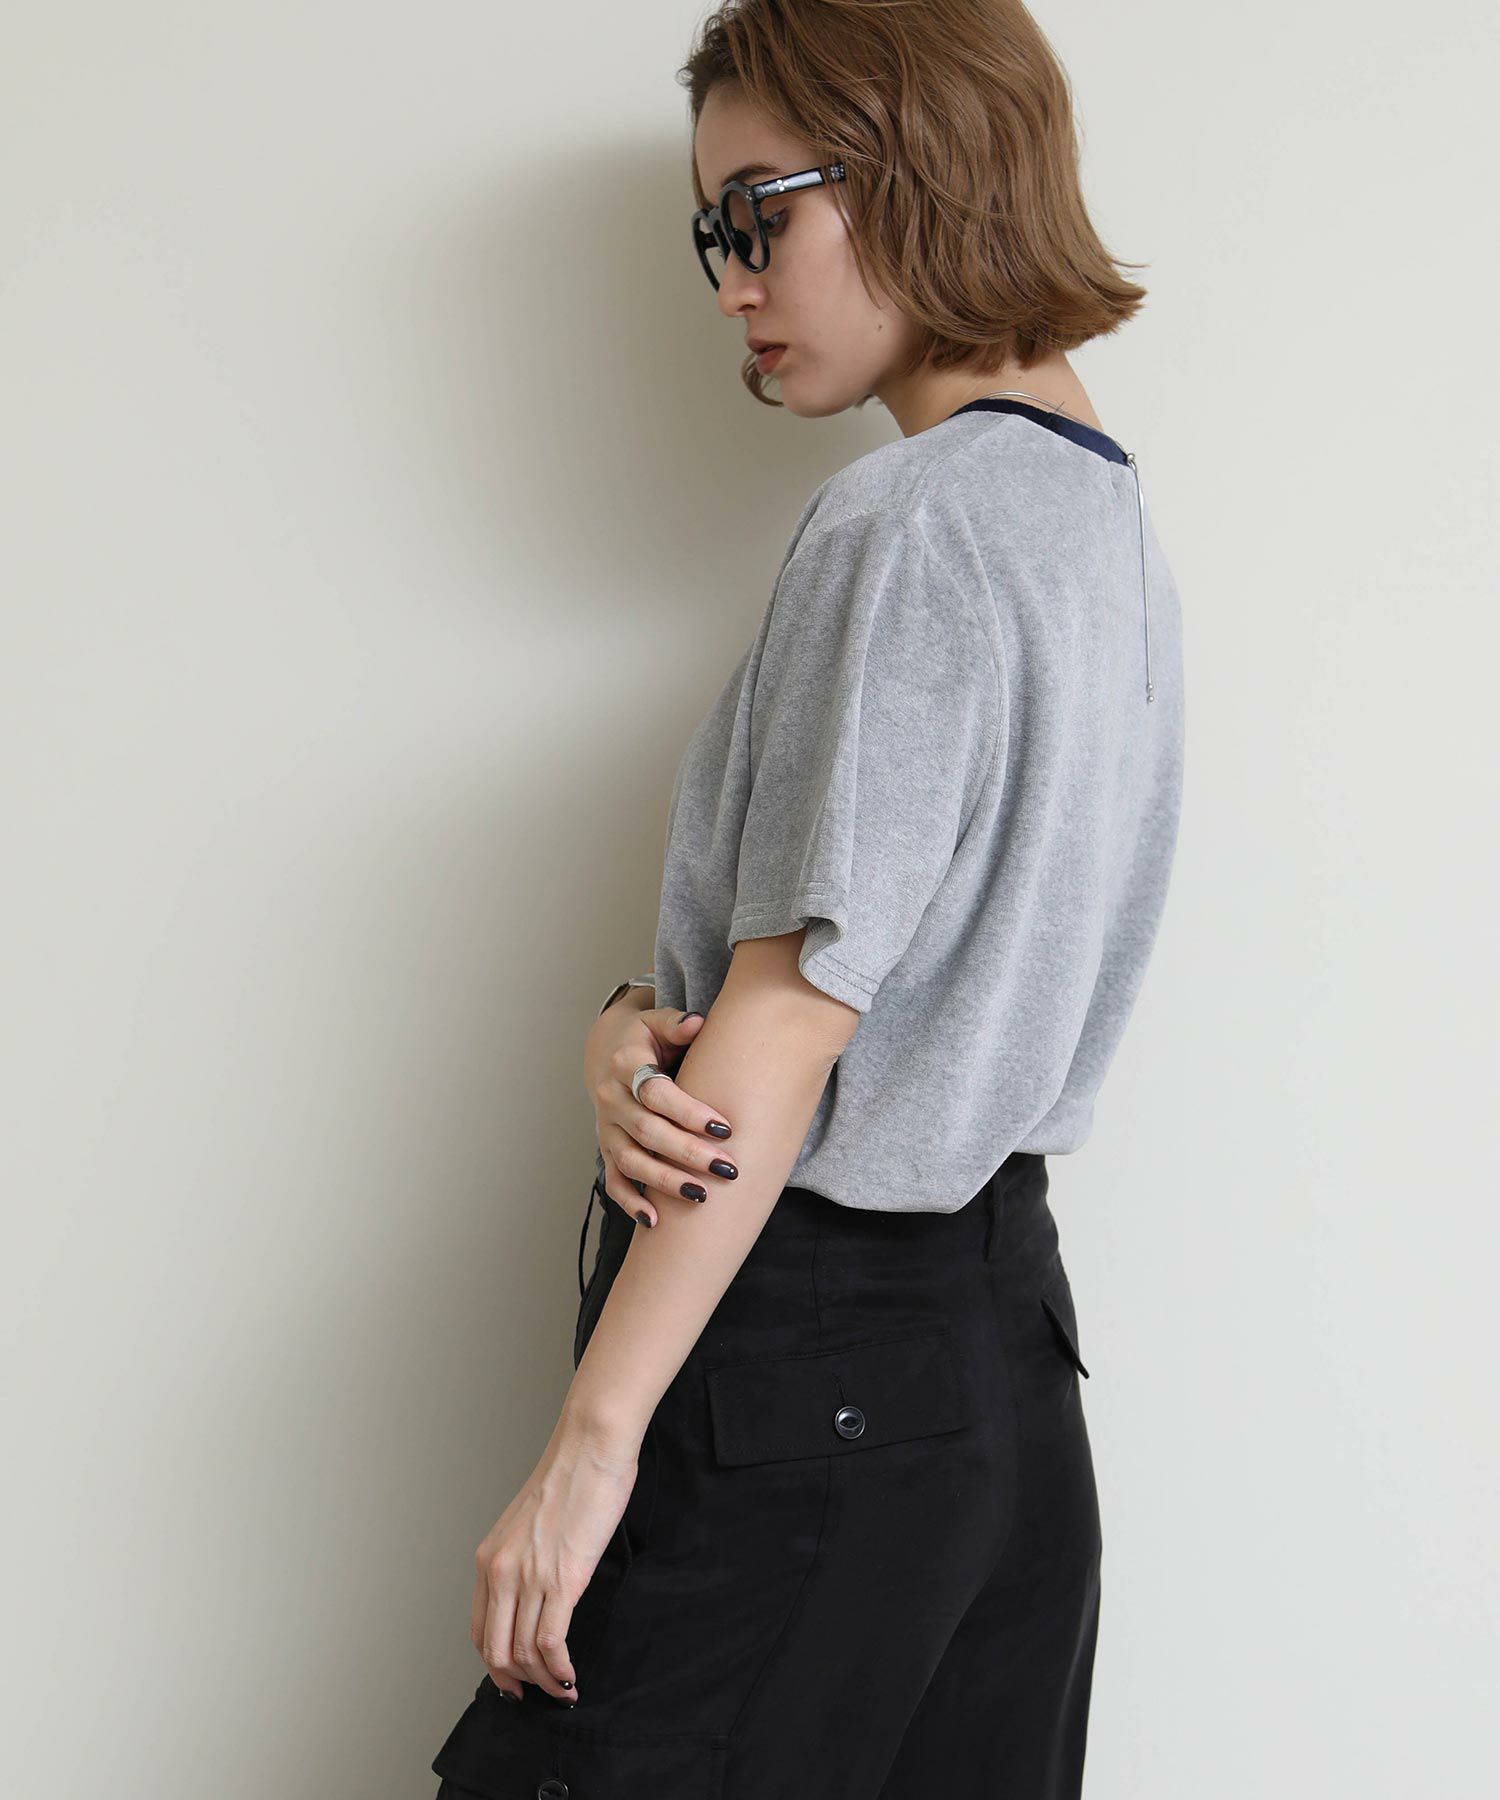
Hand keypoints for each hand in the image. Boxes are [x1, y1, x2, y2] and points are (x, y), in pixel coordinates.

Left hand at [471, 1422, 640, 1703]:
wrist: (591, 1448)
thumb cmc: (571, 1477)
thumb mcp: (531, 1524)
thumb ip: (526, 1558)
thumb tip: (539, 1593)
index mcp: (490, 1558)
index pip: (480, 1630)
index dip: (496, 1665)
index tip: (516, 1679)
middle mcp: (501, 1571)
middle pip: (496, 1651)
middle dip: (518, 1682)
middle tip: (540, 1694)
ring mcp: (529, 1577)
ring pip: (524, 1653)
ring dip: (545, 1681)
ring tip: (564, 1688)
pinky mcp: (562, 1580)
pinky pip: (551, 1643)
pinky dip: (559, 1670)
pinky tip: (571, 1676)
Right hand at [584, 1003, 738, 1226]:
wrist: (609, 1050)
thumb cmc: (647, 1037)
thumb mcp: (659, 1021)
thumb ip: (678, 1024)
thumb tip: (698, 1023)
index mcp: (626, 1064)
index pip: (656, 1093)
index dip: (689, 1112)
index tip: (725, 1128)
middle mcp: (611, 1098)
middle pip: (647, 1132)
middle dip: (686, 1154)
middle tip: (726, 1169)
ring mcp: (606, 1126)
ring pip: (630, 1160)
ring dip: (663, 1182)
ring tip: (701, 1196)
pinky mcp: (606, 1147)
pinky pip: (614, 1179)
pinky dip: (630, 1202)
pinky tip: (655, 1221)